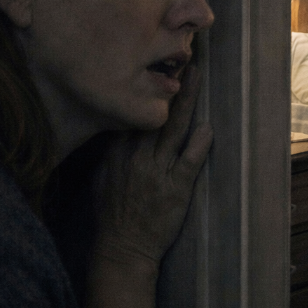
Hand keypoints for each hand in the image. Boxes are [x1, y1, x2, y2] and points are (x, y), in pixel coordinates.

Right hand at [92, 66, 212, 264]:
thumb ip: (108, 154)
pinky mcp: (176, 188)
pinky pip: (189, 161)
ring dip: (186, 102)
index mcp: (116, 154)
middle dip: (168, 85)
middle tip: (182, 58)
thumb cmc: (112, 217)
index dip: (142, 89)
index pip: (130, 113)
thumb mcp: (99, 180)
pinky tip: (208, 128)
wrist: (123, 249)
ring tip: (196, 77)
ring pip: (173, 129)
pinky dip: (199, 144)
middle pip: (154, 114)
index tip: (153, 66)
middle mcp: (135, 158)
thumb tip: (115, 131)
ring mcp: (157, 172)